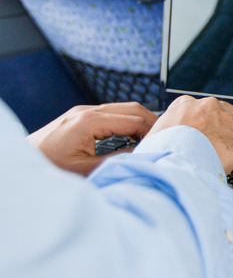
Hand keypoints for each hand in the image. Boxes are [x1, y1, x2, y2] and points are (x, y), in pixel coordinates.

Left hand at [28, 102, 157, 175]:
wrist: (21, 162)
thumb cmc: (47, 168)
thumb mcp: (86, 169)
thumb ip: (117, 160)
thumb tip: (143, 154)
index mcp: (89, 121)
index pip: (133, 119)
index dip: (153, 130)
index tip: (165, 141)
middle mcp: (86, 111)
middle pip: (131, 107)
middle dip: (150, 121)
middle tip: (165, 137)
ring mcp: (81, 112)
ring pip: (121, 108)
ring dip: (138, 121)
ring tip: (150, 138)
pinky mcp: (78, 116)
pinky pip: (110, 113)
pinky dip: (125, 121)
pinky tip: (130, 136)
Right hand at [149, 96, 232, 173]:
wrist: (171, 163)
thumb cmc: (159, 154)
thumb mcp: (154, 136)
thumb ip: (164, 133)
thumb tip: (160, 145)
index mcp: (185, 105)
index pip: (203, 108)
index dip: (208, 123)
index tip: (206, 136)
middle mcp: (208, 107)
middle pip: (226, 112)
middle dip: (226, 127)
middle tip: (222, 145)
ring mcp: (227, 120)